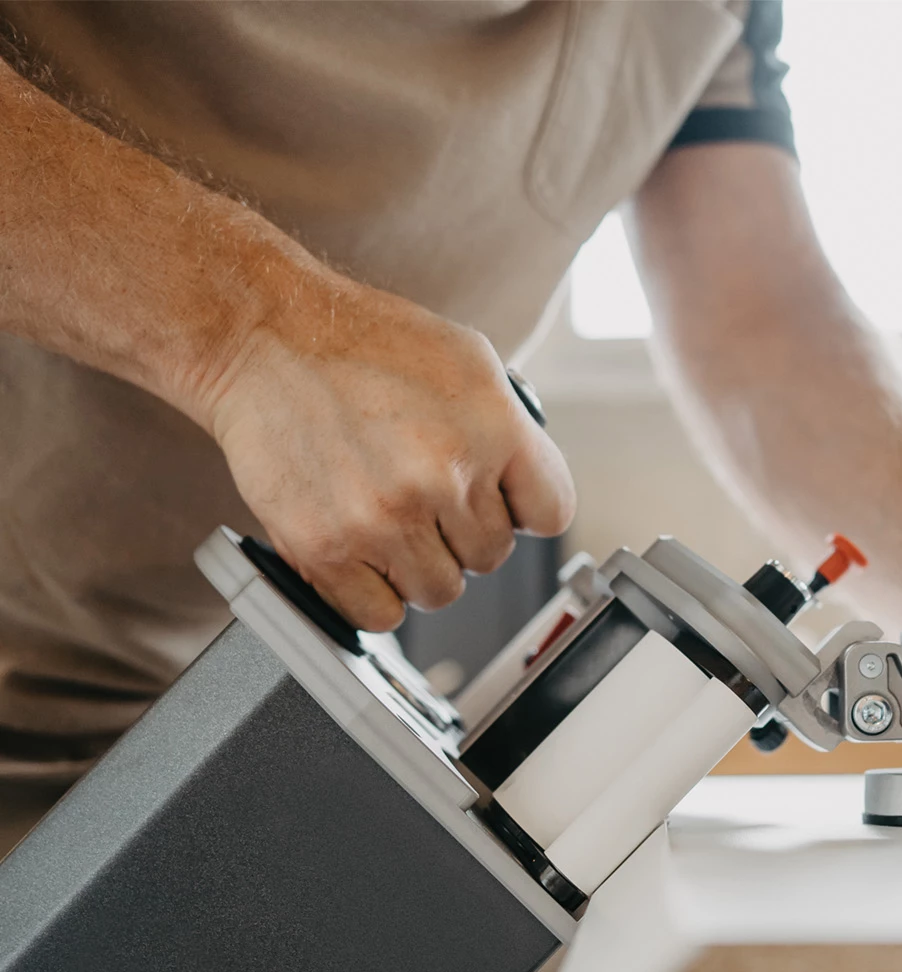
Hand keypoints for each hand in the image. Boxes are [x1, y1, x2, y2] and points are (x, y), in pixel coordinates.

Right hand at [208, 276, 574, 630]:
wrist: (261, 338)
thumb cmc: (361, 344)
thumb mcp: (468, 361)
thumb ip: (512, 431)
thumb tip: (530, 490)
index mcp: (493, 428)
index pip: (550, 514)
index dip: (523, 509)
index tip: (501, 502)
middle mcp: (442, 477)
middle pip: (491, 557)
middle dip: (462, 532)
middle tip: (423, 494)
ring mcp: (385, 518)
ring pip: (440, 590)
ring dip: (420, 565)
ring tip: (389, 517)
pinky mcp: (327, 549)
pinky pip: (380, 615)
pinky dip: (374, 594)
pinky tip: (362, 549)